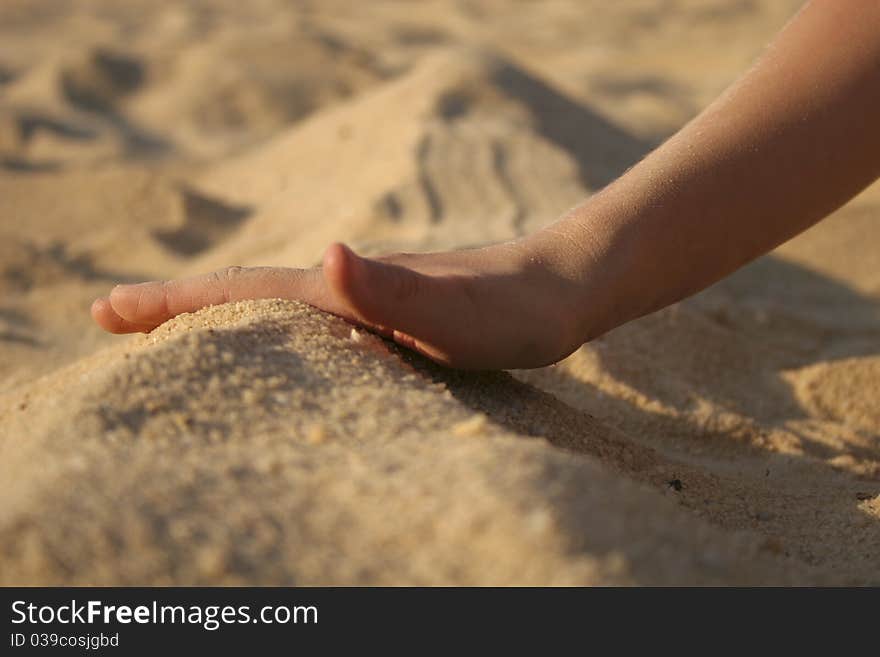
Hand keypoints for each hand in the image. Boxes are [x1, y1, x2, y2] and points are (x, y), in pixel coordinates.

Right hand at [92, 241, 584, 369]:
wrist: (565, 286)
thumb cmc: (516, 308)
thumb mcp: (459, 311)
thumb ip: (395, 288)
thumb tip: (329, 258)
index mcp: (345, 291)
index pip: (241, 293)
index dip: (173, 303)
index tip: (106, 309)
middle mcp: (347, 290)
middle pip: (244, 298)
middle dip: (177, 309)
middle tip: (113, 321)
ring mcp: (368, 302)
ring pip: (275, 313)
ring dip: (218, 322)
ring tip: (175, 343)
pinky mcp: (392, 319)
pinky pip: (313, 330)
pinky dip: (273, 337)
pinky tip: (280, 355)